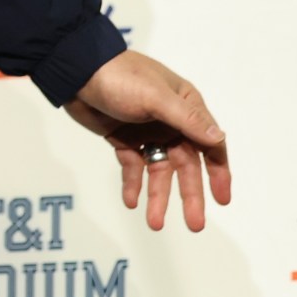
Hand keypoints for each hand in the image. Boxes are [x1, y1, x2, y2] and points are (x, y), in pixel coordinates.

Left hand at [63, 50, 230, 232]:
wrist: (75, 71)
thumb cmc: (119, 77)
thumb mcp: (155, 98)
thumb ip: (186, 119)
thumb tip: (219, 137)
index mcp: (185, 106)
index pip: (210, 144)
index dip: (219, 173)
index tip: (222, 199)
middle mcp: (170, 121)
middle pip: (186, 165)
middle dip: (190, 194)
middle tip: (194, 224)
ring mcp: (147, 131)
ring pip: (159, 170)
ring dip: (158, 196)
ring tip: (154, 222)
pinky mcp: (123, 138)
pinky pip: (133, 166)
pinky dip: (133, 184)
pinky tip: (131, 201)